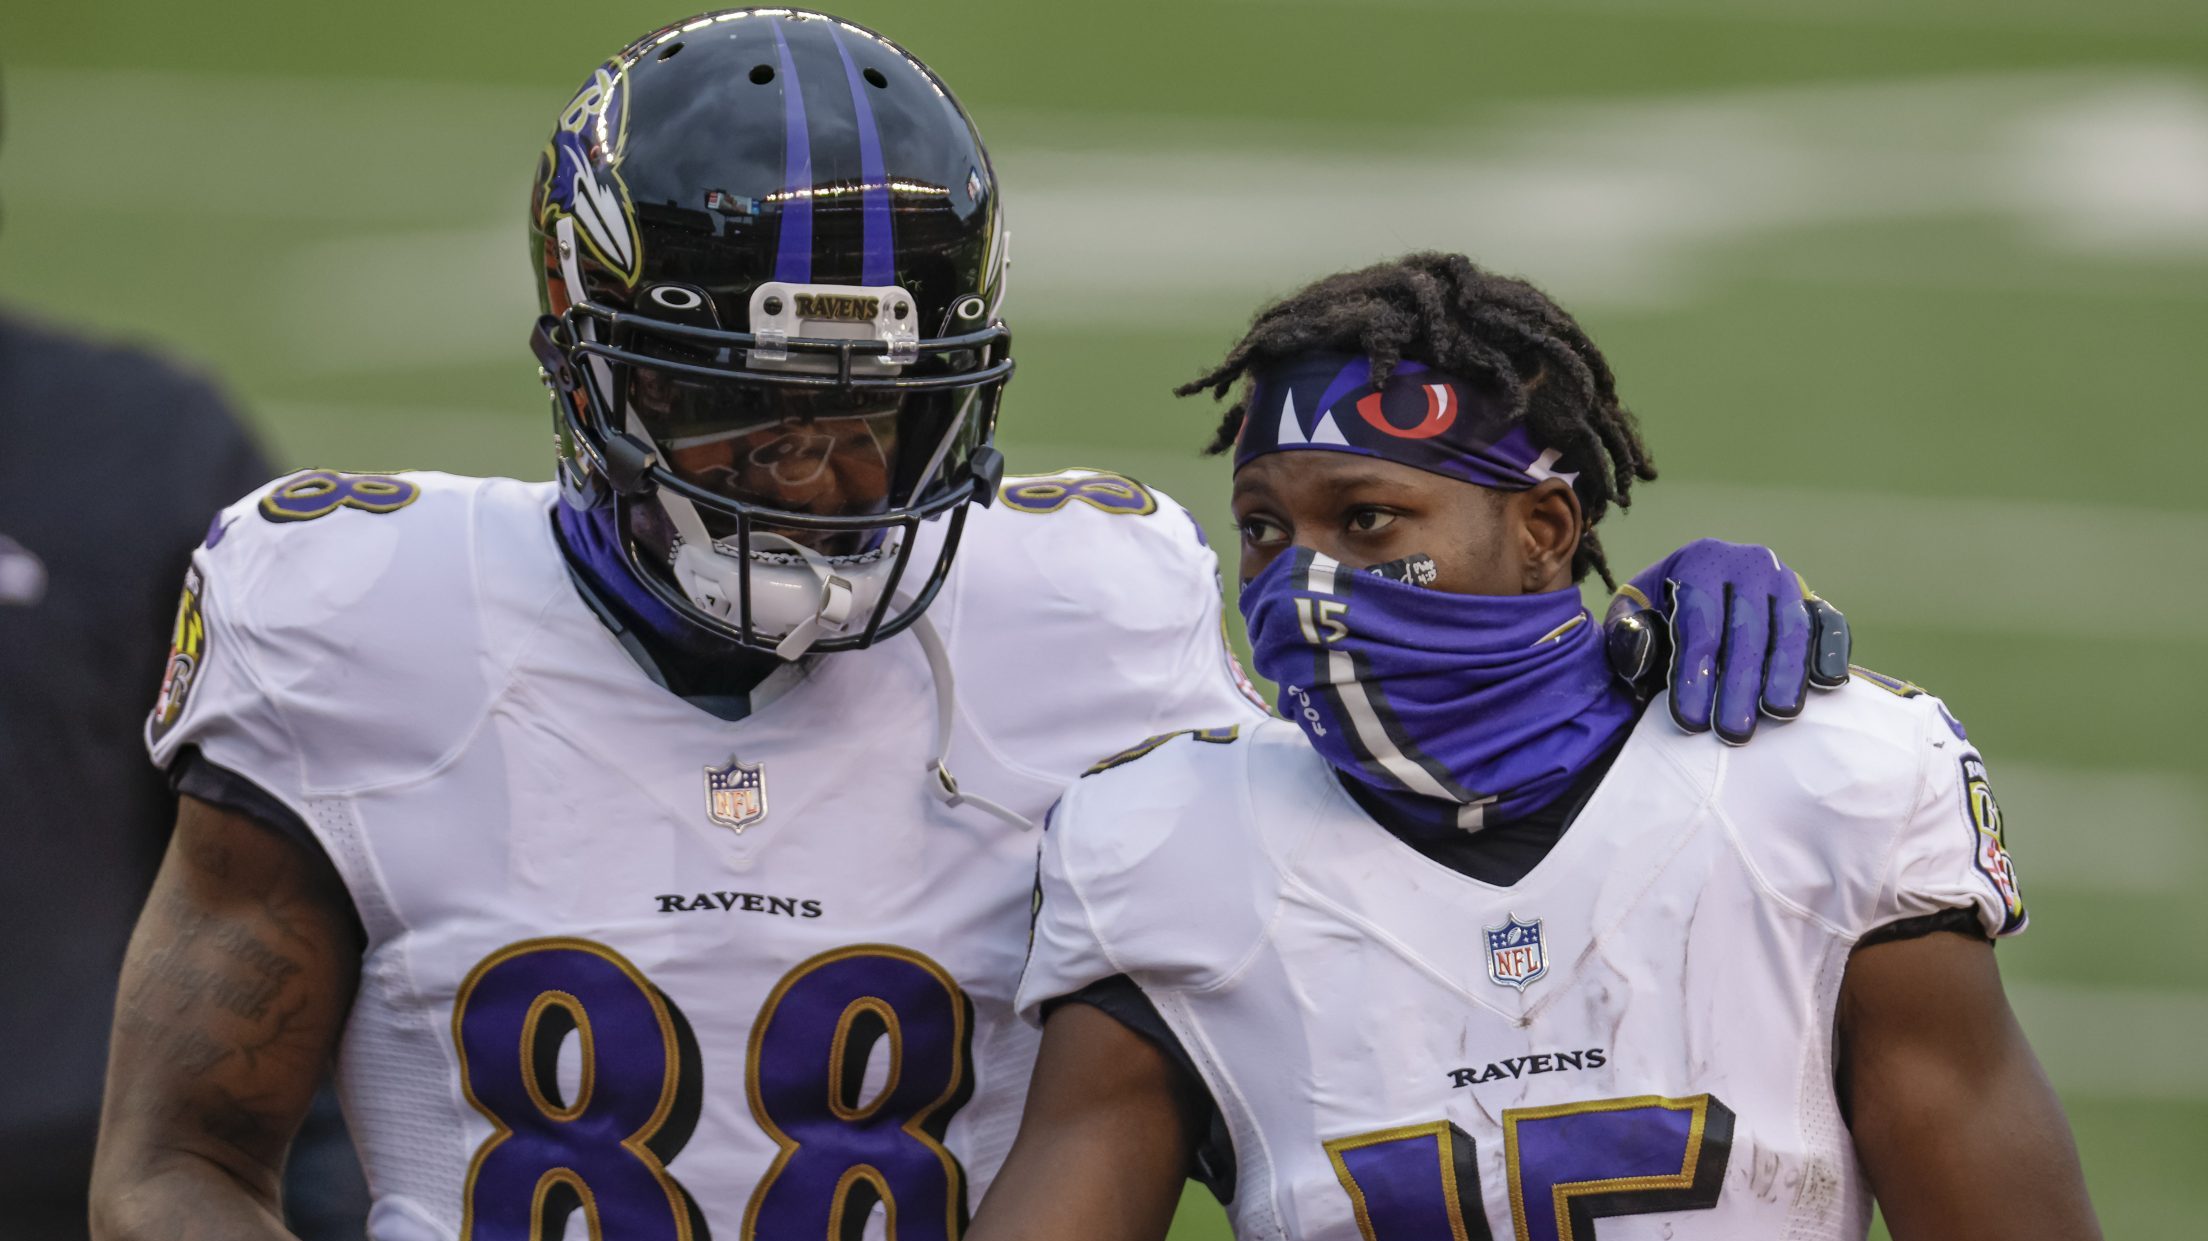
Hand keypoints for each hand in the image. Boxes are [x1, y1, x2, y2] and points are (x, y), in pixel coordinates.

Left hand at [1602, 539, 1849, 743]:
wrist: (1693, 592)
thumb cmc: (1657, 612)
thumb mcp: (1630, 616)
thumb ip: (1628, 635)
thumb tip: (1641, 651)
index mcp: (1701, 561)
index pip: (1700, 623)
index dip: (1694, 674)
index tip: (1691, 720)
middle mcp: (1750, 563)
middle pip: (1748, 630)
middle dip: (1739, 684)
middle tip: (1732, 732)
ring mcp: (1786, 580)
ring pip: (1792, 629)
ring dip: (1786, 675)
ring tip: (1777, 716)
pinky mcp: (1813, 598)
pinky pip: (1828, 624)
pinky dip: (1830, 651)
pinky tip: (1824, 684)